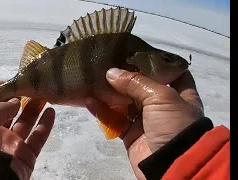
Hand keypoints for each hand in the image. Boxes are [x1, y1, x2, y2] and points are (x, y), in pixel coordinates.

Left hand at [0, 81, 54, 179]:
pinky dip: (46, 125)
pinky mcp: (27, 155)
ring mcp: (14, 145)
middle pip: (12, 114)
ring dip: (35, 110)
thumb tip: (15, 100)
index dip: (3, 95)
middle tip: (33, 87)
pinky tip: (51, 111)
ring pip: (27, 124)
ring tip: (44, 94)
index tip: (13, 81)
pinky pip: (38, 138)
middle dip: (22, 100)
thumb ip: (0, 106)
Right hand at [85, 68, 203, 178]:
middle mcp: (164, 106)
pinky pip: (114, 120)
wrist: (171, 165)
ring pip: (125, 102)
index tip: (138, 52)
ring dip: (110, 93)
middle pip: (143, 86)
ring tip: (94, 78)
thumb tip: (111, 73)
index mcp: (181, 94)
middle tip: (109, 61)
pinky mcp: (131, 134)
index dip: (157, 63)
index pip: (172, 73)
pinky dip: (102, 111)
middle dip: (127, 76)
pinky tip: (89, 100)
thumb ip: (135, 82)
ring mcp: (146, 120)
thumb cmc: (174, 124)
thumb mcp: (161, 96)